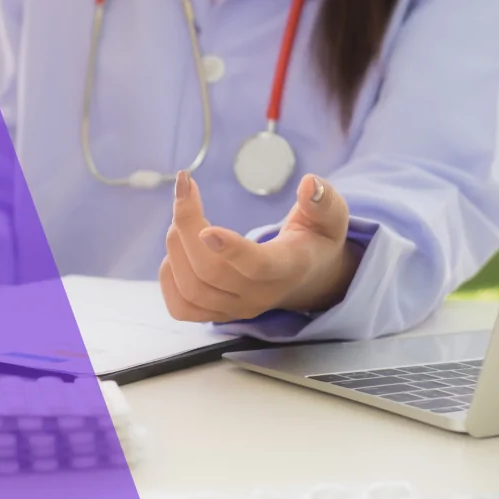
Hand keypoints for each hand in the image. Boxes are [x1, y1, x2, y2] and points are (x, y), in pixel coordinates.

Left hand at [158, 171, 361, 322]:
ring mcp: (236, 309)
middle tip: (185, 191)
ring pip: (191, 289)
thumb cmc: (314, 239)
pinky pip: (181, 307)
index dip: (231, 249)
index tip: (206, 229)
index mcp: (289, 267)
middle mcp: (260, 295)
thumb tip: (309, 183)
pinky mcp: (216, 314)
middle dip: (187, 226)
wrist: (306, 276)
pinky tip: (177, 249)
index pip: (258, 266)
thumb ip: (322, 200)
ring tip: (182, 215)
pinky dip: (168, 276)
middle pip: (210, 272)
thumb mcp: (330, 216)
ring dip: (175, 246)